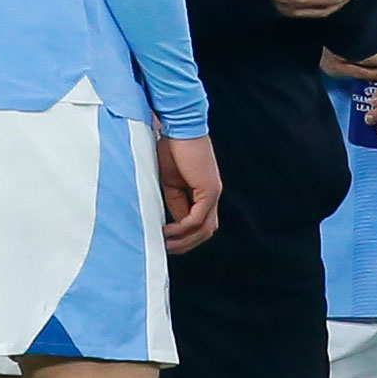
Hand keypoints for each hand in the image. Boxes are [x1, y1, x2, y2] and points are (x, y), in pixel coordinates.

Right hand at [153, 134, 221, 252]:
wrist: (179, 128)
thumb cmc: (172, 149)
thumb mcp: (169, 183)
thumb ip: (175, 202)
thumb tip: (173, 223)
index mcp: (203, 193)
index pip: (198, 224)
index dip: (181, 236)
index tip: (163, 241)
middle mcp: (212, 195)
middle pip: (205, 231)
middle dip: (186, 244)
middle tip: (166, 249)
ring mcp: (213, 193)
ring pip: (204, 230)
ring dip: (184, 241)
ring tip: (165, 243)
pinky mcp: (209, 190)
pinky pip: (197, 218)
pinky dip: (182, 228)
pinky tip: (167, 230)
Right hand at [321, 27, 376, 81]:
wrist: (314, 48)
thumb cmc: (346, 37)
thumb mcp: (363, 27)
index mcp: (349, 23)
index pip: (374, 25)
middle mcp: (342, 38)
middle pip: (372, 40)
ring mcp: (338, 54)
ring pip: (367, 57)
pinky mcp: (336, 68)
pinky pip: (359, 72)